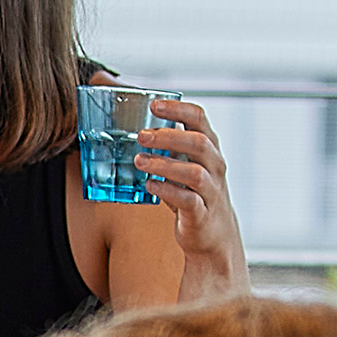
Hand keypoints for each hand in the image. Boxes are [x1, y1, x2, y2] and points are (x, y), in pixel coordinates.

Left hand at [132, 100, 247, 296]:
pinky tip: (149, 186)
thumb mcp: (179, 161)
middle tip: (141, 136)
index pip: (200, 118)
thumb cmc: (190, 188)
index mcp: (208, 146)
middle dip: (169, 137)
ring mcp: (211, 189)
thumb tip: (123, 121)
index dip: (178, 109)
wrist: (212, 231)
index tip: (154, 105)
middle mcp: (214, 165)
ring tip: (140, 161)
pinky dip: (168, 192)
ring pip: (195, 173)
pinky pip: (188, 200)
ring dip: (165, 165)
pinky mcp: (202, 213)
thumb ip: (161, 142)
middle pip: (199, 143)